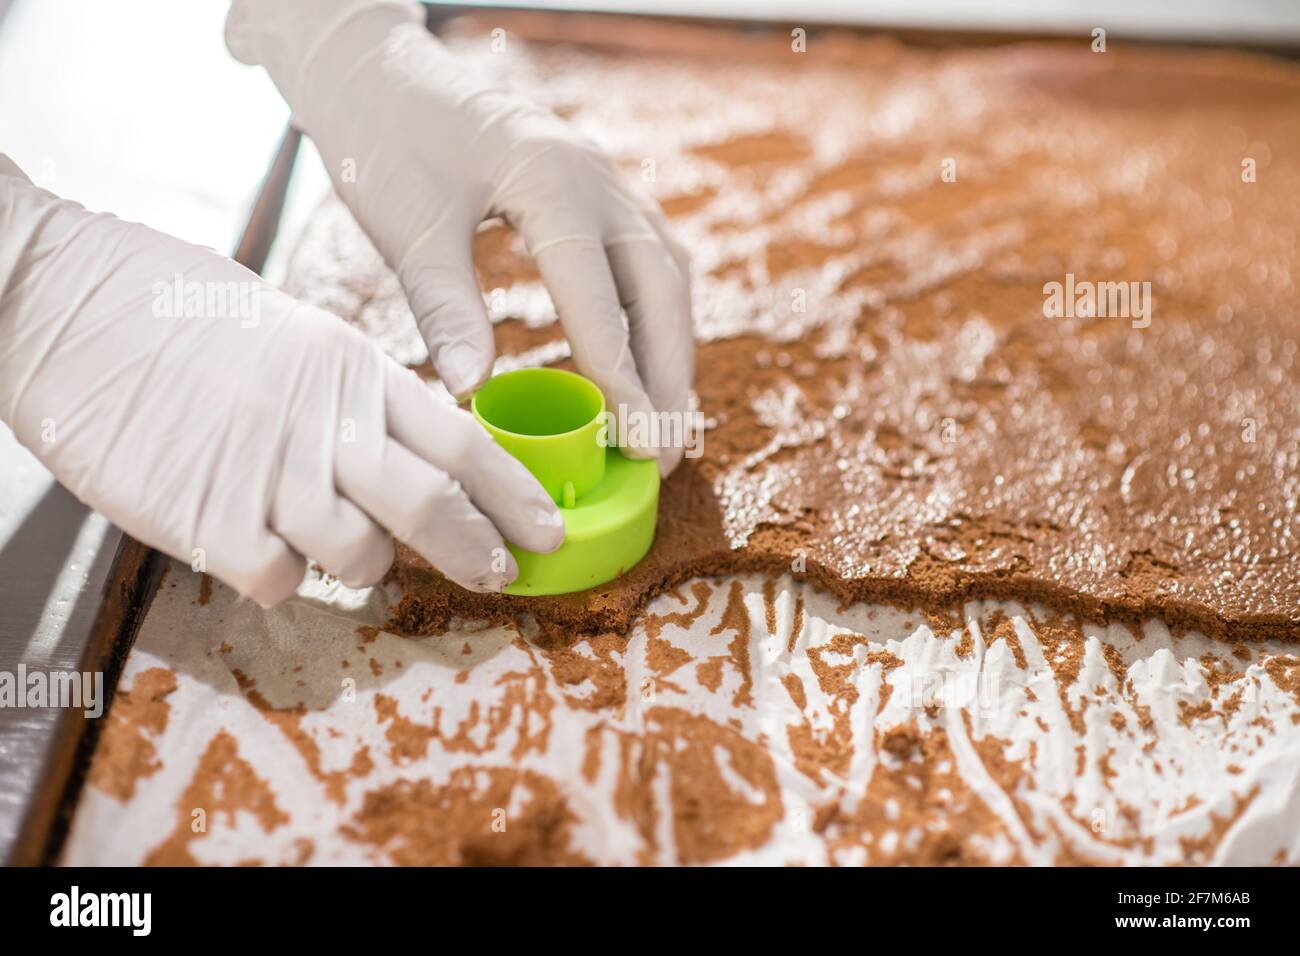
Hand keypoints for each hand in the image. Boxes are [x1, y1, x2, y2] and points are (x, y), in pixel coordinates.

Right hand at [0, 158, 562, 604]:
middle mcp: (322, 422)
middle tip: (502, 575)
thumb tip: (398, 447)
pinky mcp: (204, 518)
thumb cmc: (167, 304)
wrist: (54, 297)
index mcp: (348, 367)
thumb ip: (347, 392)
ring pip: (361, 557)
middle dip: (479, 551)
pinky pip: (278, 580)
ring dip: (363, 564)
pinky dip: (280, 577)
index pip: (461, 442)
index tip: (548, 530)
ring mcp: (265, 473)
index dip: (514, 494)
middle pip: (432, 506)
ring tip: (330, 540)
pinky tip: (256, 547)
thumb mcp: (286, 328)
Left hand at [227, 0, 694, 474]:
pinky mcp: (598, 192)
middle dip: (668, 374)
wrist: (384, 75)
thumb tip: (472, 390)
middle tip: (665, 452)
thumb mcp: (407, 224)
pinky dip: (657, 318)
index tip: (637, 440)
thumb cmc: (387, 141)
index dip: (622, 374)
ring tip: (666, 423)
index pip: (602, 294)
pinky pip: (651, 259)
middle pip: (662, 287)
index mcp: (553, 181)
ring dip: (672, 350)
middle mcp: (598, 179)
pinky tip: (647, 362)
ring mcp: (606, 182)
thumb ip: (444, 305)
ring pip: (668, 274)